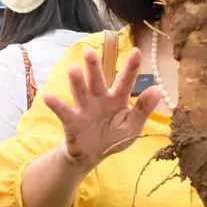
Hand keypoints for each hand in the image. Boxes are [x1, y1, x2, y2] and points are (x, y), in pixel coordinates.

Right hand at [42, 42, 164, 168]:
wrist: (93, 155)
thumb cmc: (114, 136)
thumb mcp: (133, 126)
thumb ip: (143, 108)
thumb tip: (158, 89)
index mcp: (118, 99)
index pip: (126, 81)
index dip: (131, 67)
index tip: (137, 51)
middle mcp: (100, 99)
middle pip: (97, 81)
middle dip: (94, 67)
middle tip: (90, 52)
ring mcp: (85, 108)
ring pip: (80, 92)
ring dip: (76, 82)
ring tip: (73, 69)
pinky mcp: (72, 121)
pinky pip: (64, 112)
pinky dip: (56, 105)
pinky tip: (48, 97)